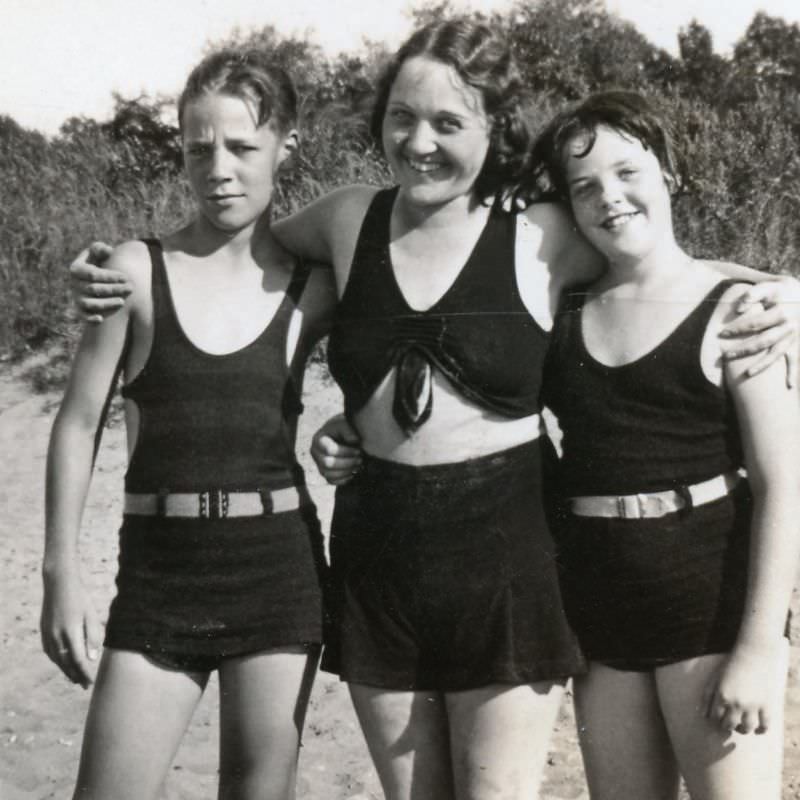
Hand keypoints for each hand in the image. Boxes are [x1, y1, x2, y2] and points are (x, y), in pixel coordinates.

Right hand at [40, 570, 101, 688]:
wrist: (59, 584)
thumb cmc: (80, 598)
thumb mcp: (91, 615)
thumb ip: (92, 636)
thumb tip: (91, 658)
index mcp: (70, 632)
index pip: (77, 660)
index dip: (84, 673)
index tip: (91, 682)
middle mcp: (56, 636)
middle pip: (66, 663)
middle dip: (76, 676)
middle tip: (85, 685)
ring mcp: (47, 635)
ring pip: (57, 659)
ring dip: (66, 671)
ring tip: (76, 678)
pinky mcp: (44, 632)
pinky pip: (50, 652)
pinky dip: (58, 661)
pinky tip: (64, 664)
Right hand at [70, 242, 130, 322]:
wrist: (97, 278)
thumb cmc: (100, 262)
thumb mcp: (99, 252)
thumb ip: (100, 249)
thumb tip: (107, 251)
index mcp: (76, 269)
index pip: (92, 274)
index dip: (110, 276)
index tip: (126, 277)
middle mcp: (74, 284)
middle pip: (93, 289)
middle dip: (114, 289)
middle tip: (131, 288)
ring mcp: (76, 297)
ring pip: (90, 304)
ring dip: (107, 304)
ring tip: (122, 302)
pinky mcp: (80, 310)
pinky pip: (82, 316)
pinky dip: (89, 319)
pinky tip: (101, 319)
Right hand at [311, 414, 362, 484]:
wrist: (344, 433)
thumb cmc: (345, 427)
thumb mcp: (345, 423)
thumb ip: (348, 429)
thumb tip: (354, 440)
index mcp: (318, 439)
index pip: (329, 450)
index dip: (346, 452)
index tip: (359, 450)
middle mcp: (315, 453)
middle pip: (327, 464)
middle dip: (347, 463)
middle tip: (360, 460)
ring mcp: (318, 464)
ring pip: (329, 474)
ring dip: (346, 472)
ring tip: (359, 466)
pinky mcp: (324, 472)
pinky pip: (331, 481)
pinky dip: (343, 479)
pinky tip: (353, 473)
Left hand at [702, 641, 785, 734]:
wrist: (753, 656)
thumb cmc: (730, 666)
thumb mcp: (714, 678)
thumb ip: (707, 697)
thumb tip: (702, 715)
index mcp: (721, 696)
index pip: (715, 718)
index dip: (716, 720)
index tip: (718, 718)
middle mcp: (736, 703)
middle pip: (729, 725)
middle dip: (727, 726)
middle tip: (728, 723)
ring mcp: (752, 705)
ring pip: (747, 727)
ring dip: (743, 730)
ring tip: (741, 727)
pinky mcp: (766, 705)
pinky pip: (765, 724)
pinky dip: (762, 730)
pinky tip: (758, 730)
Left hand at [720, 276, 799, 386]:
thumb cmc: (784, 290)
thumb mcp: (771, 286)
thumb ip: (753, 294)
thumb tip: (738, 309)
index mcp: (781, 313)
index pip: (755, 324)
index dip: (737, 329)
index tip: (722, 334)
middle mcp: (789, 327)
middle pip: (763, 342)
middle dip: (743, 350)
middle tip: (726, 356)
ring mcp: (794, 337)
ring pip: (776, 354)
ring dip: (762, 365)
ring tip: (747, 374)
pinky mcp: (798, 343)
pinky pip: (795, 361)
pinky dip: (793, 374)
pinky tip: (788, 386)